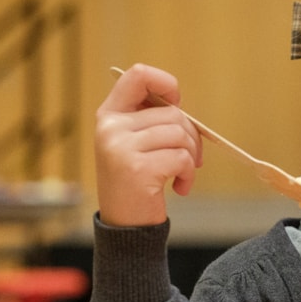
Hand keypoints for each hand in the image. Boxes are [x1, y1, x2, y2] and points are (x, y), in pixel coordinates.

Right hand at [95, 63, 202, 226]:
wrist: (125, 226)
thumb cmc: (136, 182)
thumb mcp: (135, 144)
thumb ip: (150, 120)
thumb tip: (178, 102)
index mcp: (109, 115)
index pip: (138, 75)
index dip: (165, 83)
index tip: (177, 103)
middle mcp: (110, 127)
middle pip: (172, 113)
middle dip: (191, 136)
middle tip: (191, 158)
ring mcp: (121, 147)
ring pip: (180, 134)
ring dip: (191, 157)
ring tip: (181, 175)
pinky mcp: (137, 168)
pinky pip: (181, 158)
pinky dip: (188, 174)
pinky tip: (179, 187)